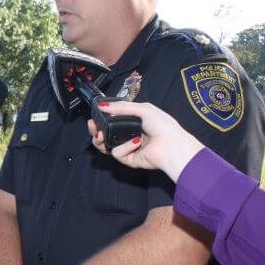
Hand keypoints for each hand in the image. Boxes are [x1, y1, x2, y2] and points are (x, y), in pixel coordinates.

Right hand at [88, 101, 203, 181]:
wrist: (172, 145)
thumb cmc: (163, 126)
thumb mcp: (142, 108)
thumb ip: (121, 107)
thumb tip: (102, 105)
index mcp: (133, 122)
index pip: (111, 120)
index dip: (101, 119)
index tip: (94, 116)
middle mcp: (129, 135)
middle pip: (105, 134)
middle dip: (96, 130)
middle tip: (93, 126)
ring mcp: (128, 147)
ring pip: (105, 145)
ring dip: (101, 139)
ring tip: (101, 135)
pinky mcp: (129, 159)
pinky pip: (117, 152)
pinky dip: (124, 147)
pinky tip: (135, 143)